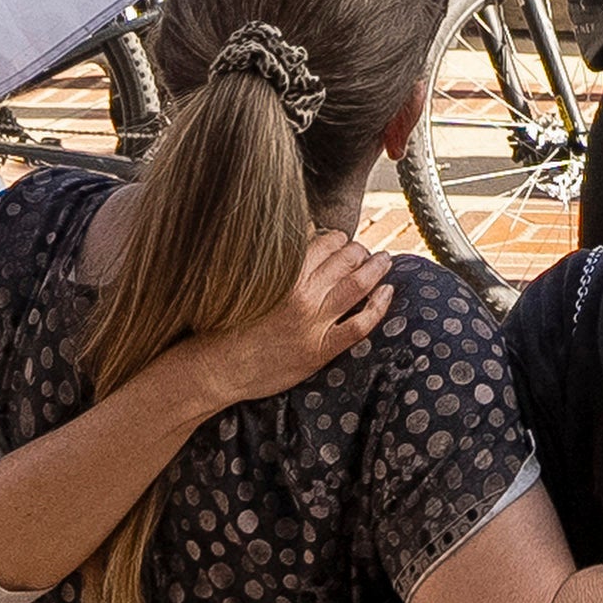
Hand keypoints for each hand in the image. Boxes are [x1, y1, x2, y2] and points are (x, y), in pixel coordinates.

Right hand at [158, 233, 393, 418]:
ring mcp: (314, 323)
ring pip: (357, 285)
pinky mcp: (320, 349)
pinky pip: (360, 325)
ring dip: (375, 268)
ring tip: (384, 260)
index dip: (338, 239)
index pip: (324, 243)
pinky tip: (387, 292)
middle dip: (359, 251)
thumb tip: (302, 234)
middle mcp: (302, 295)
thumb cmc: (225, 325)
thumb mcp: (246, 282)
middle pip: (345, 261)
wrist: (216, 368)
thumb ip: (276, 259)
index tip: (341, 240)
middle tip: (364, 250)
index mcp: (284, 274)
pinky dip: (378, 306)